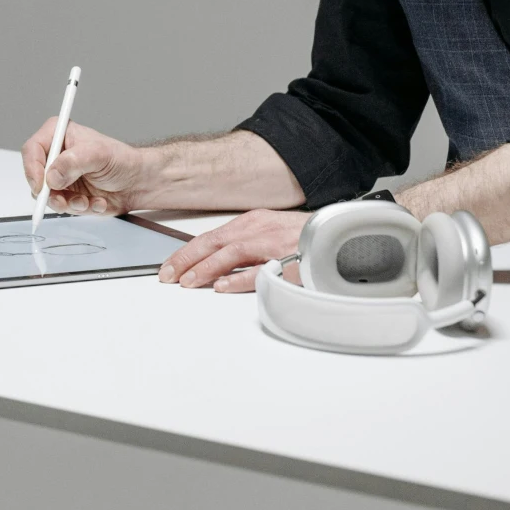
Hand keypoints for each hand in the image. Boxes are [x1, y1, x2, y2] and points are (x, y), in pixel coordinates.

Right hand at [20, 118, 146, 215]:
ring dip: (68, 203)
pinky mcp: (68, 195)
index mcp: (59, 135)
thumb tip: (52, 176)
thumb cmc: (122, 160)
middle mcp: (56, 156)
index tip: (42, 185)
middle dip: (50, 192)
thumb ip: (73, 162)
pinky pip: (64, 207)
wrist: (138, 183)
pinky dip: (80, 208)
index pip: (32, 150)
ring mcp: (61, 177)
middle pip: (36, 176)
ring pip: (48, 196)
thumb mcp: (98, 154)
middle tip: (63, 200)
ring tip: (87, 200)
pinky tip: (96, 201)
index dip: (33, 168)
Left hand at [155, 209, 308, 291]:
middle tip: (168, 276)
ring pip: (231, 253)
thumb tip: (216, 262)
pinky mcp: (290, 262)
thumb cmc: (305, 237)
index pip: (211, 237)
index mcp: (253, 222)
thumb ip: (244, 243)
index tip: (169, 266)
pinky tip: (223, 286)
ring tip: (189, 282)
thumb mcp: (269, 232)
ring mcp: (274, 244)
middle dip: (187, 260)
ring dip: (206, 268)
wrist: (341, 234)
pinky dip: (240, 279)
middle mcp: (260, 229)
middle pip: (214, 243)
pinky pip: (261, 271)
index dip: (186, 252)